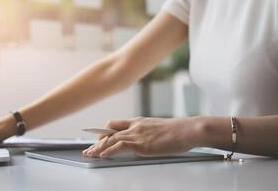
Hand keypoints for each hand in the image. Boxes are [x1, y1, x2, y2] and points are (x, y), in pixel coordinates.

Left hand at [82, 117, 204, 157]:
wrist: (188, 130)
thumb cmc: (179, 131)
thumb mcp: (160, 130)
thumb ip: (149, 134)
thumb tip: (147, 143)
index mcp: (139, 122)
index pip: (115, 124)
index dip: (104, 131)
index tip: (97, 137)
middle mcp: (135, 126)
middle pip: (109, 131)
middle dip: (97, 141)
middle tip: (89, 149)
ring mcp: (138, 135)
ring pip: (111, 139)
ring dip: (98, 148)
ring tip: (89, 154)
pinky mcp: (142, 144)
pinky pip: (120, 146)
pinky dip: (109, 150)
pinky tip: (102, 155)